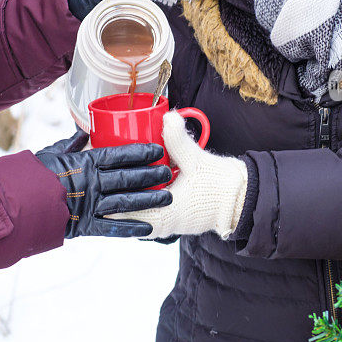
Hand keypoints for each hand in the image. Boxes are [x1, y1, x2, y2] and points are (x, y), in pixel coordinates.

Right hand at [36, 130, 171, 237]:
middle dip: (151, 174)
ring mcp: (90, 204)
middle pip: (128, 177)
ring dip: (149, 199)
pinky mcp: (85, 224)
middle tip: (169, 172)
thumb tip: (83, 130)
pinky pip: (112, 228)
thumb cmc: (34, 175)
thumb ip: (71, 144)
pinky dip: (131, 228)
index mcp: (84, 162)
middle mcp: (91, 182)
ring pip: (126, 201)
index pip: (118, 154)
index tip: (158, 149)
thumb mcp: (53, 153)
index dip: (140, 152)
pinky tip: (150, 228)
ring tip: (168, 197)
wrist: (17, 203)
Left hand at [108, 111, 247, 239]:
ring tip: (111, 198)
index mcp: (169, 212)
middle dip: (117, 208)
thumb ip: (179, 140)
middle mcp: (168, 223)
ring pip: (142, 220)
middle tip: (99, 197)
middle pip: (133, 219)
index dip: (114, 209)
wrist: (242, 198)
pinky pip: (153, 218)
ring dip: (130, 209)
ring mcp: (173, 224)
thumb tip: (168, 117)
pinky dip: (142, 209)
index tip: (99, 200)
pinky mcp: (178, 220)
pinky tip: (134, 197)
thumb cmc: (220, 184)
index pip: (133, 215)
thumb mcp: (196, 160)